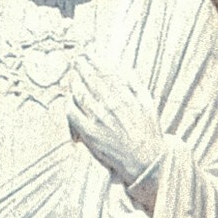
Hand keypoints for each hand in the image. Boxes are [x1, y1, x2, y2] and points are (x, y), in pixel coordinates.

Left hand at [68, 73, 157, 202]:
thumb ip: (136, 85)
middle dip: (82, 67)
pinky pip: (73, 114)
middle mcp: (111, 106)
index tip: (90, 55)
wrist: (145, 162)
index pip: (106, 73)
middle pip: (91, 80)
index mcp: (125, 97)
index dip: (96, 62)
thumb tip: (125, 68)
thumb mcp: (148, 104)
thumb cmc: (148, 133)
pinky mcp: (90, 134)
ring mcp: (99, 120)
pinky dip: (69, 104)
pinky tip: (69, 99)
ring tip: (72, 76)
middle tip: (76, 60)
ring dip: (74, 82)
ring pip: (80, 94)